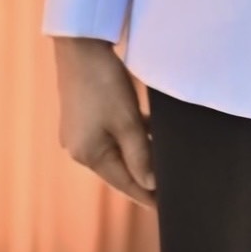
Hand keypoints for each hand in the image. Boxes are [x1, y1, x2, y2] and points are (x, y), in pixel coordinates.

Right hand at [53, 36, 156, 208]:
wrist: (80, 45)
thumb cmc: (103, 82)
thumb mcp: (126, 120)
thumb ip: (139, 153)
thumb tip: (149, 184)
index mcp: (88, 155)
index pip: (123, 183)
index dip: (146, 194)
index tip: (166, 206)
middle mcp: (80, 148)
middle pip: (119, 168)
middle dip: (143, 175)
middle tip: (170, 185)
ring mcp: (80, 131)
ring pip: (116, 149)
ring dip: (138, 153)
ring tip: (163, 161)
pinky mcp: (84, 115)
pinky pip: (111, 133)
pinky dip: (129, 135)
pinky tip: (149, 132)